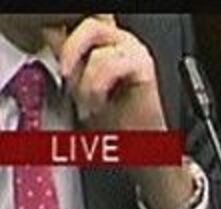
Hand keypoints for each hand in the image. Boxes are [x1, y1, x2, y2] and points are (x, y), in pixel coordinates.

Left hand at [47, 15, 196, 208]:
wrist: (141, 152)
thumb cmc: (118, 127)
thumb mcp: (83, 89)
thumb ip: (73, 64)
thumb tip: (58, 47)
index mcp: (110, 46)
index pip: (82, 30)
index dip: (68, 45)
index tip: (62, 71)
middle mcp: (126, 45)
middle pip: (92, 26)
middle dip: (74, 52)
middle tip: (68, 77)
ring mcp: (137, 53)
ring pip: (99, 50)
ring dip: (87, 82)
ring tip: (91, 104)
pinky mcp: (144, 66)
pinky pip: (111, 63)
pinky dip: (98, 85)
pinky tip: (101, 104)